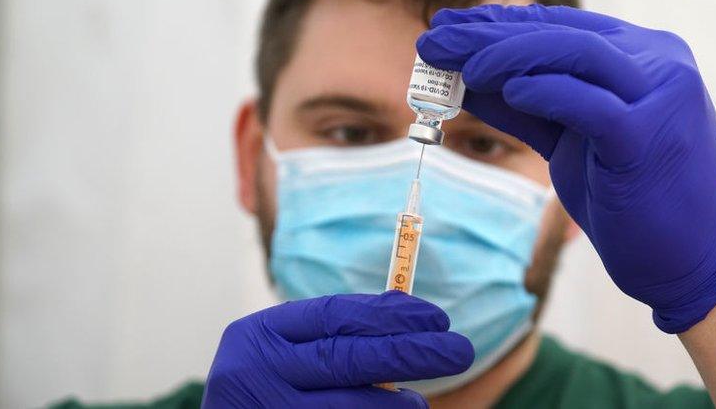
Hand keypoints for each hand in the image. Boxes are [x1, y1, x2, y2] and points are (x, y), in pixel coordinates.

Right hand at [203, 291, 473, 407]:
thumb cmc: (266, 388)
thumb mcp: (286, 353)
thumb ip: (335, 336)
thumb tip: (409, 317)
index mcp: (259, 335)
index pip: (335, 315)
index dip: (391, 315)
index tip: (437, 318)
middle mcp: (257, 374)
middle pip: (346, 359)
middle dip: (409, 353)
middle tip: (458, 350)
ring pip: (348, 407)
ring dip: (393, 404)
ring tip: (416, 405)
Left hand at [417, 4, 715, 332]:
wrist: (689, 258)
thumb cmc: (631, 195)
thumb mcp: (570, 138)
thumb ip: (526, 103)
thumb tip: (464, 74)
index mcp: (645, 55)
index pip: (563, 25)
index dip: (500, 23)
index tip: (448, 28)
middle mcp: (660, 63)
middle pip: (563, 34)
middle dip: (491, 34)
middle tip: (434, 41)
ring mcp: (661, 95)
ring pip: (577, 54)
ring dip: (509, 55)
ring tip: (462, 66)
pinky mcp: (649, 136)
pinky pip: (589, 104)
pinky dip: (545, 92)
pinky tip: (507, 92)